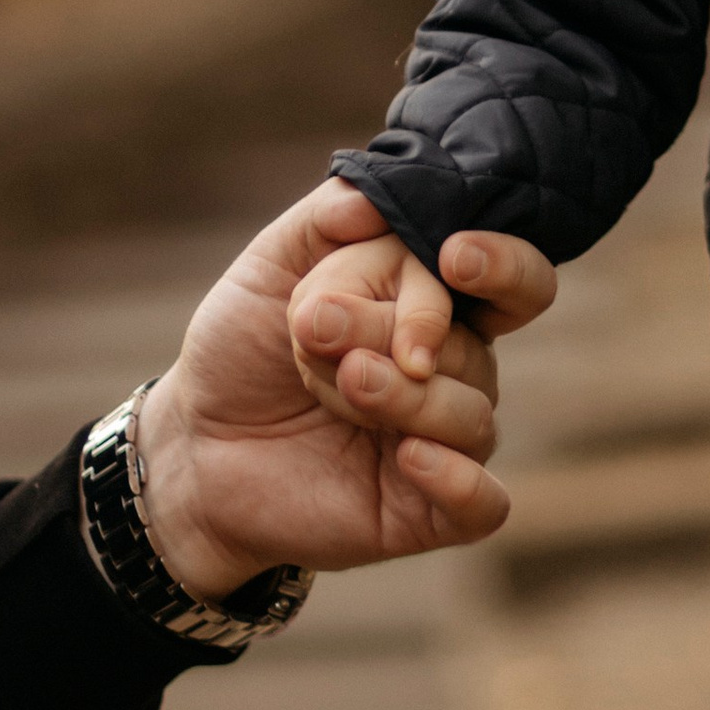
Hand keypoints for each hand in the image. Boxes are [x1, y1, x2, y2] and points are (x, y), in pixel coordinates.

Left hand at [135, 182, 555, 597]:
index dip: (504, 265)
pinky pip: (484, 502)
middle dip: (405, 329)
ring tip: (338, 384)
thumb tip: (378, 198)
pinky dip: (457, 477)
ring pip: (472, 416)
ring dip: (401, 396)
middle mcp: (454, 372)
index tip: (452, 257)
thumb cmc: (243, 349)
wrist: (197, 445)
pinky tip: (407, 456)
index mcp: (434, 307)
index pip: (512, 282)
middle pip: (474, 347)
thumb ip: (325, 217)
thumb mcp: (269, 266)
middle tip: (325, 331)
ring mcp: (446, 441)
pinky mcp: (430, 512)